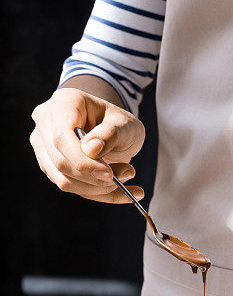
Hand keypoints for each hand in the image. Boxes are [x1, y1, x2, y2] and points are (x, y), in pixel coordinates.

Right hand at [30, 87, 144, 202]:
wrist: (113, 131)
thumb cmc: (119, 124)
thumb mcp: (126, 124)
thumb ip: (111, 134)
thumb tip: (91, 149)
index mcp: (64, 102)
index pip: (61, 137)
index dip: (83, 160)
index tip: (109, 174)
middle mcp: (46, 122)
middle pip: (60, 161)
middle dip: (94, 177)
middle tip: (126, 175)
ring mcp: (44, 146)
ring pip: (63, 179)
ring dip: (97, 187)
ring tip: (125, 177)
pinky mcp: (50, 166)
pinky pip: (71, 187)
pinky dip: (97, 193)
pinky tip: (121, 191)